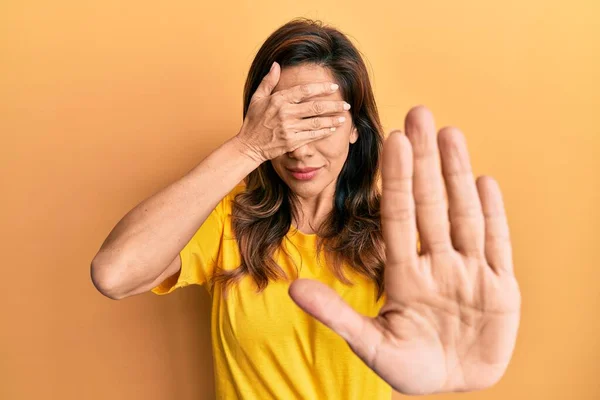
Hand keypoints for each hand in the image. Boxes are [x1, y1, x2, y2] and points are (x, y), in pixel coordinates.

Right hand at [235, 61, 350, 162]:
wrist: (249, 146)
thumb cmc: (253, 121)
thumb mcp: (257, 98)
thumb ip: (268, 81)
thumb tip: (276, 64)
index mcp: (278, 100)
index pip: (304, 91)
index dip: (321, 88)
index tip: (334, 87)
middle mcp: (285, 113)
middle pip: (315, 107)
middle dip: (333, 105)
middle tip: (346, 104)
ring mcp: (289, 129)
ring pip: (317, 123)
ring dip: (332, 120)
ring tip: (343, 117)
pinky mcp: (292, 142)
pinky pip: (312, 136)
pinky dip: (324, 132)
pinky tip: (332, 128)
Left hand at [288, 106, 520, 394]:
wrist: (454, 385)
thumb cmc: (410, 367)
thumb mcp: (369, 344)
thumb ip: (335, 315)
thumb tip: (292, 289)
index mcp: (405, 276)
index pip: (398, 218)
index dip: (396, 180)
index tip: (390, 140)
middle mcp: (438, 265)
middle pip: (431, 204)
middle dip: (425, 160)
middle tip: (418, 113)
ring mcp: (470, 273)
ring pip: (464, 214)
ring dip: (457, 173)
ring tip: (449, 132)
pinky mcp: (501, 289)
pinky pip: (497, 245)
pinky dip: (493, 214)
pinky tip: (483, 180)